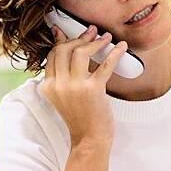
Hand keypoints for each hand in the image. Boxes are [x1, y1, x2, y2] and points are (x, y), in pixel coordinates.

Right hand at [39, 25, 125, 146]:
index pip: (52, 54)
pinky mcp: (93, 89)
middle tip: (91, 31)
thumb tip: (65, 50)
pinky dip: (115, 53)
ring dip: (95, 42)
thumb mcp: (63, 96)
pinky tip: (121, 47)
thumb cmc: (80, 117)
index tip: (71, 32)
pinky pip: (105, 65)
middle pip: (64, 50)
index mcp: (49, 86)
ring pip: (80, 52)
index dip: (63, 40)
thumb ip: (62, 76)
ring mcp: (75, 87)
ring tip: (105, 37)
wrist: (89, 139)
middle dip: (79, 37)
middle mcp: (59, 85)